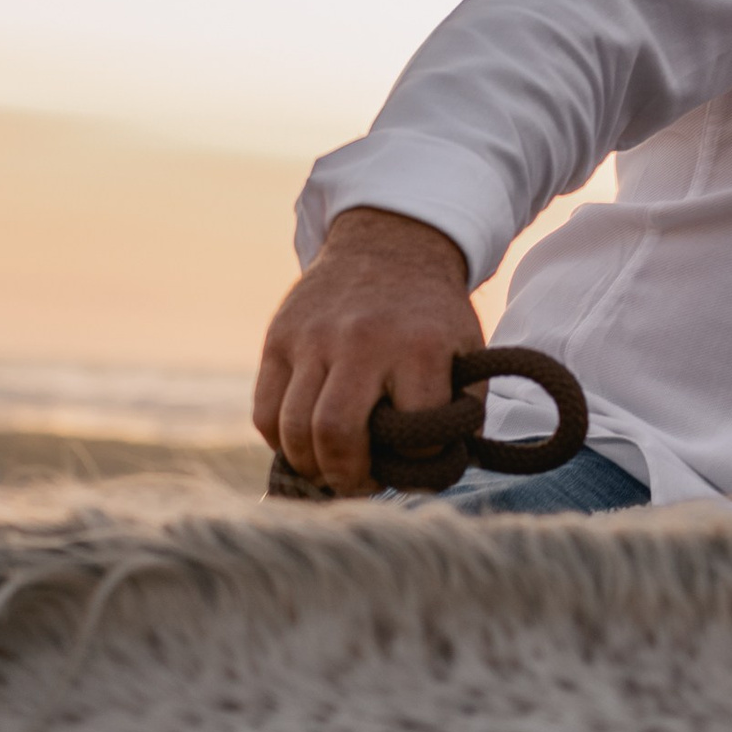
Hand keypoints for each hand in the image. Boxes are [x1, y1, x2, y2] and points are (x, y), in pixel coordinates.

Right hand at [254, 208, 483, 496]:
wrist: (389, 247)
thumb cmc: (431, 317)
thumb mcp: (467, 351)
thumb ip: (462, 408)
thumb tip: (439, 468)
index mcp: (419, 347)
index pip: (414, 431)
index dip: (418, 461)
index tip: (418, 464)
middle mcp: (362, 341)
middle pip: (335, 432)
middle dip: (348, 476)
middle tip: (362, 485)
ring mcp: (313, 338)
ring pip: (293, 427)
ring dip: (311, 466)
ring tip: (331, 472)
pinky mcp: (279, 338)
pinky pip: (265, 410)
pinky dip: (281, 441)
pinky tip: (304, 445)